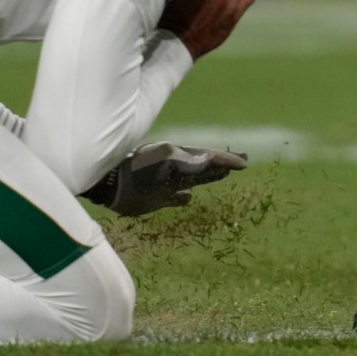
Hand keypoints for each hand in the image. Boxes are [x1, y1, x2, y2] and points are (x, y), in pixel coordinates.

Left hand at [80, 141, 248, 215]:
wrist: (112, 184)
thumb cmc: (138, 170)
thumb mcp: (165, 160)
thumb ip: (188, 161)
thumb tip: (212, 158)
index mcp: (180, 157)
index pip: (208, 156)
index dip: (227, 159)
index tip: (244, 162)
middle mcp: (176, 169)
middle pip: (204, 166)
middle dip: (223, 164)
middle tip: (242, 161)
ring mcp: (166, 183)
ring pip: (193, 179)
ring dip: (209, 177)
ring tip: (224, 174)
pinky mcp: (155, 199)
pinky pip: (174, 197)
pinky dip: (183, 198)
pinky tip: (188, 199)